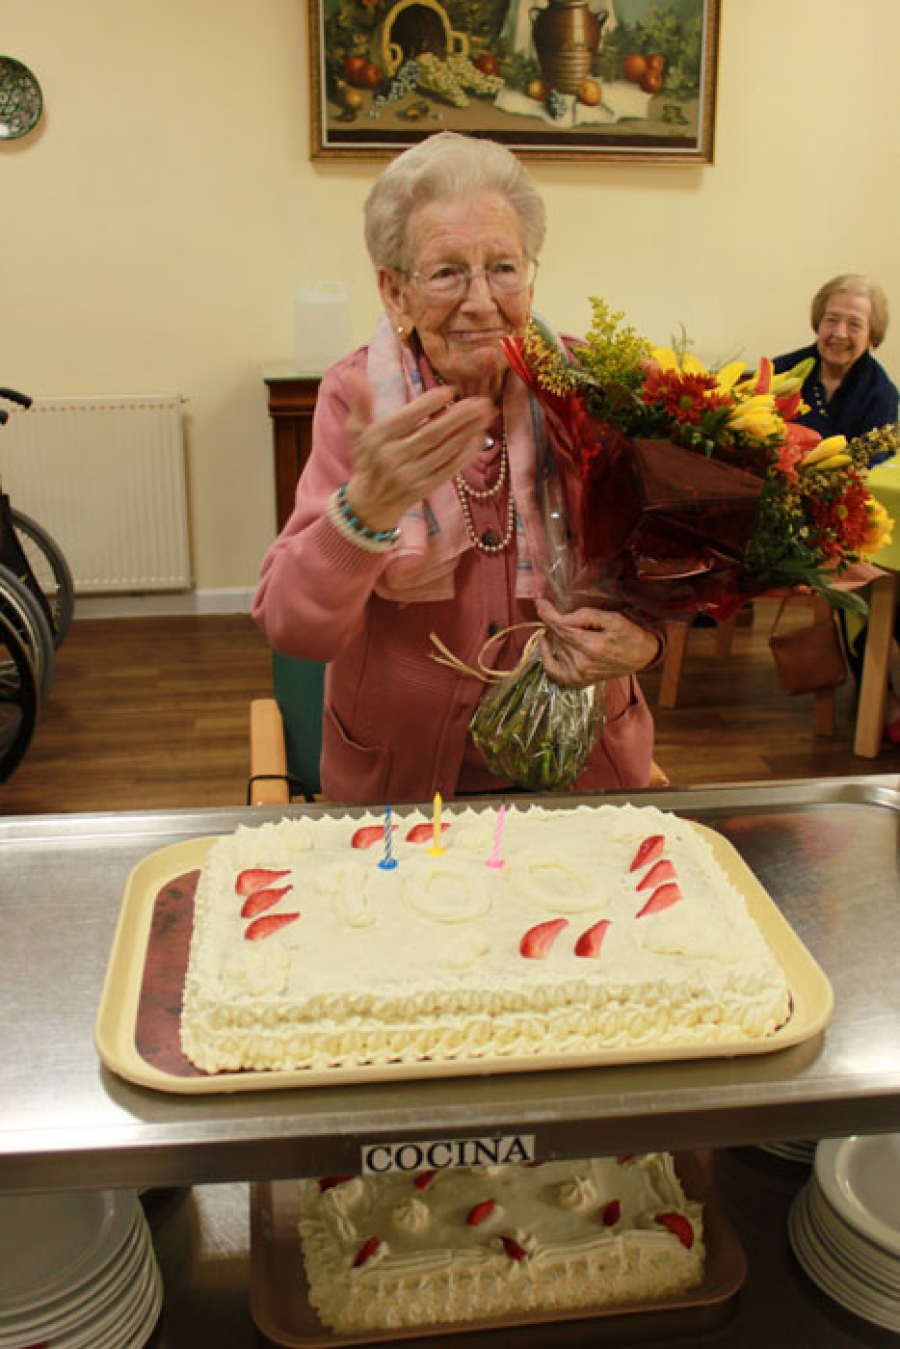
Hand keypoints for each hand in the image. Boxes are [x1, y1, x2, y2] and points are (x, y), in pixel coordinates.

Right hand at [344, 374, 494, 532]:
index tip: (451, 390)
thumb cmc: (366, 459)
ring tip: (486, 415)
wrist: (368, 503)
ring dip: (468, 432)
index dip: (430, 403)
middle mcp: (394, 457)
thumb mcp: (357, 430)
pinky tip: (479, 439)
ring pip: (444, 450)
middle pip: (432, 434)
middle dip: (459, 417)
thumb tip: (354, 374)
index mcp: (379, 438)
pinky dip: (465, 455)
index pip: (409, 418)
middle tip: (481, 401)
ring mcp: (411, 474)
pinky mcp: (424, 488)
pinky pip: (449, 469)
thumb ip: (360, 402)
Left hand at [535, 597, 659, 687]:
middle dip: (553, 622)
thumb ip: (587, 616)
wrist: (642, 657)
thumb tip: (562, 617)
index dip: (547, 613)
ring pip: (555, 647)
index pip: (561, 627)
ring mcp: (579, 675)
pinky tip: (545, 643)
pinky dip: (546, 656)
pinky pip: (552, 670)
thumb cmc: (630, 635)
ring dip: (556, 635)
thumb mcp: (614, 619)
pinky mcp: (577, 681)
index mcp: (592, 647)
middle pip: (557, 636)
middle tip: (554, 610)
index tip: (540, 602)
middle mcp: (582, 663)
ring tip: (565, 627)